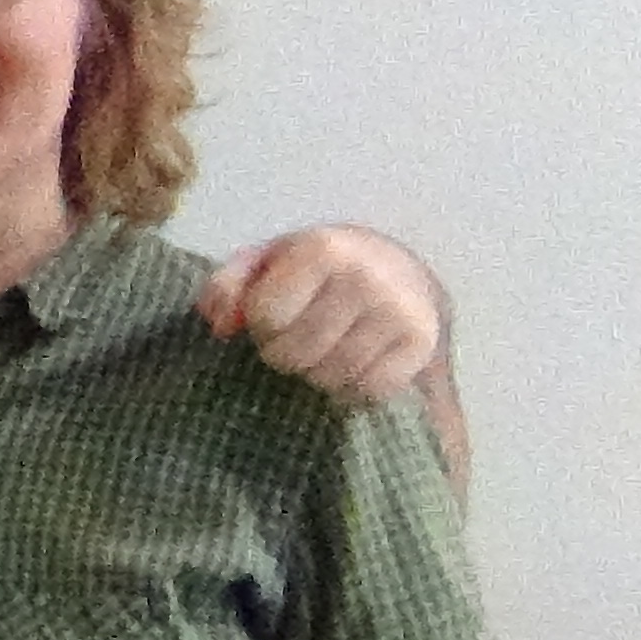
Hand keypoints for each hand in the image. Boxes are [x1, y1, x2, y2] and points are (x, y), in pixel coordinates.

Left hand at [197, 224, 441, 405]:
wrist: (399, 270)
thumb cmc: (316, 269)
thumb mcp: (267, 262)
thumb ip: (228, 285)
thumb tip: (219, 324)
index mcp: (323, 249)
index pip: (266, 316)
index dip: (262, 325)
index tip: (275, 316)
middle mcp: (365, 277)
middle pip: (295, 353)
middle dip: (285, 354)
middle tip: (297, 339)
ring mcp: (398, 311)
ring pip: (330, 377)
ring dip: (317, 374)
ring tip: (324, 351)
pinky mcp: (421, 343)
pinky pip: (369, 390)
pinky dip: (352, 389)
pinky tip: (352, 366)